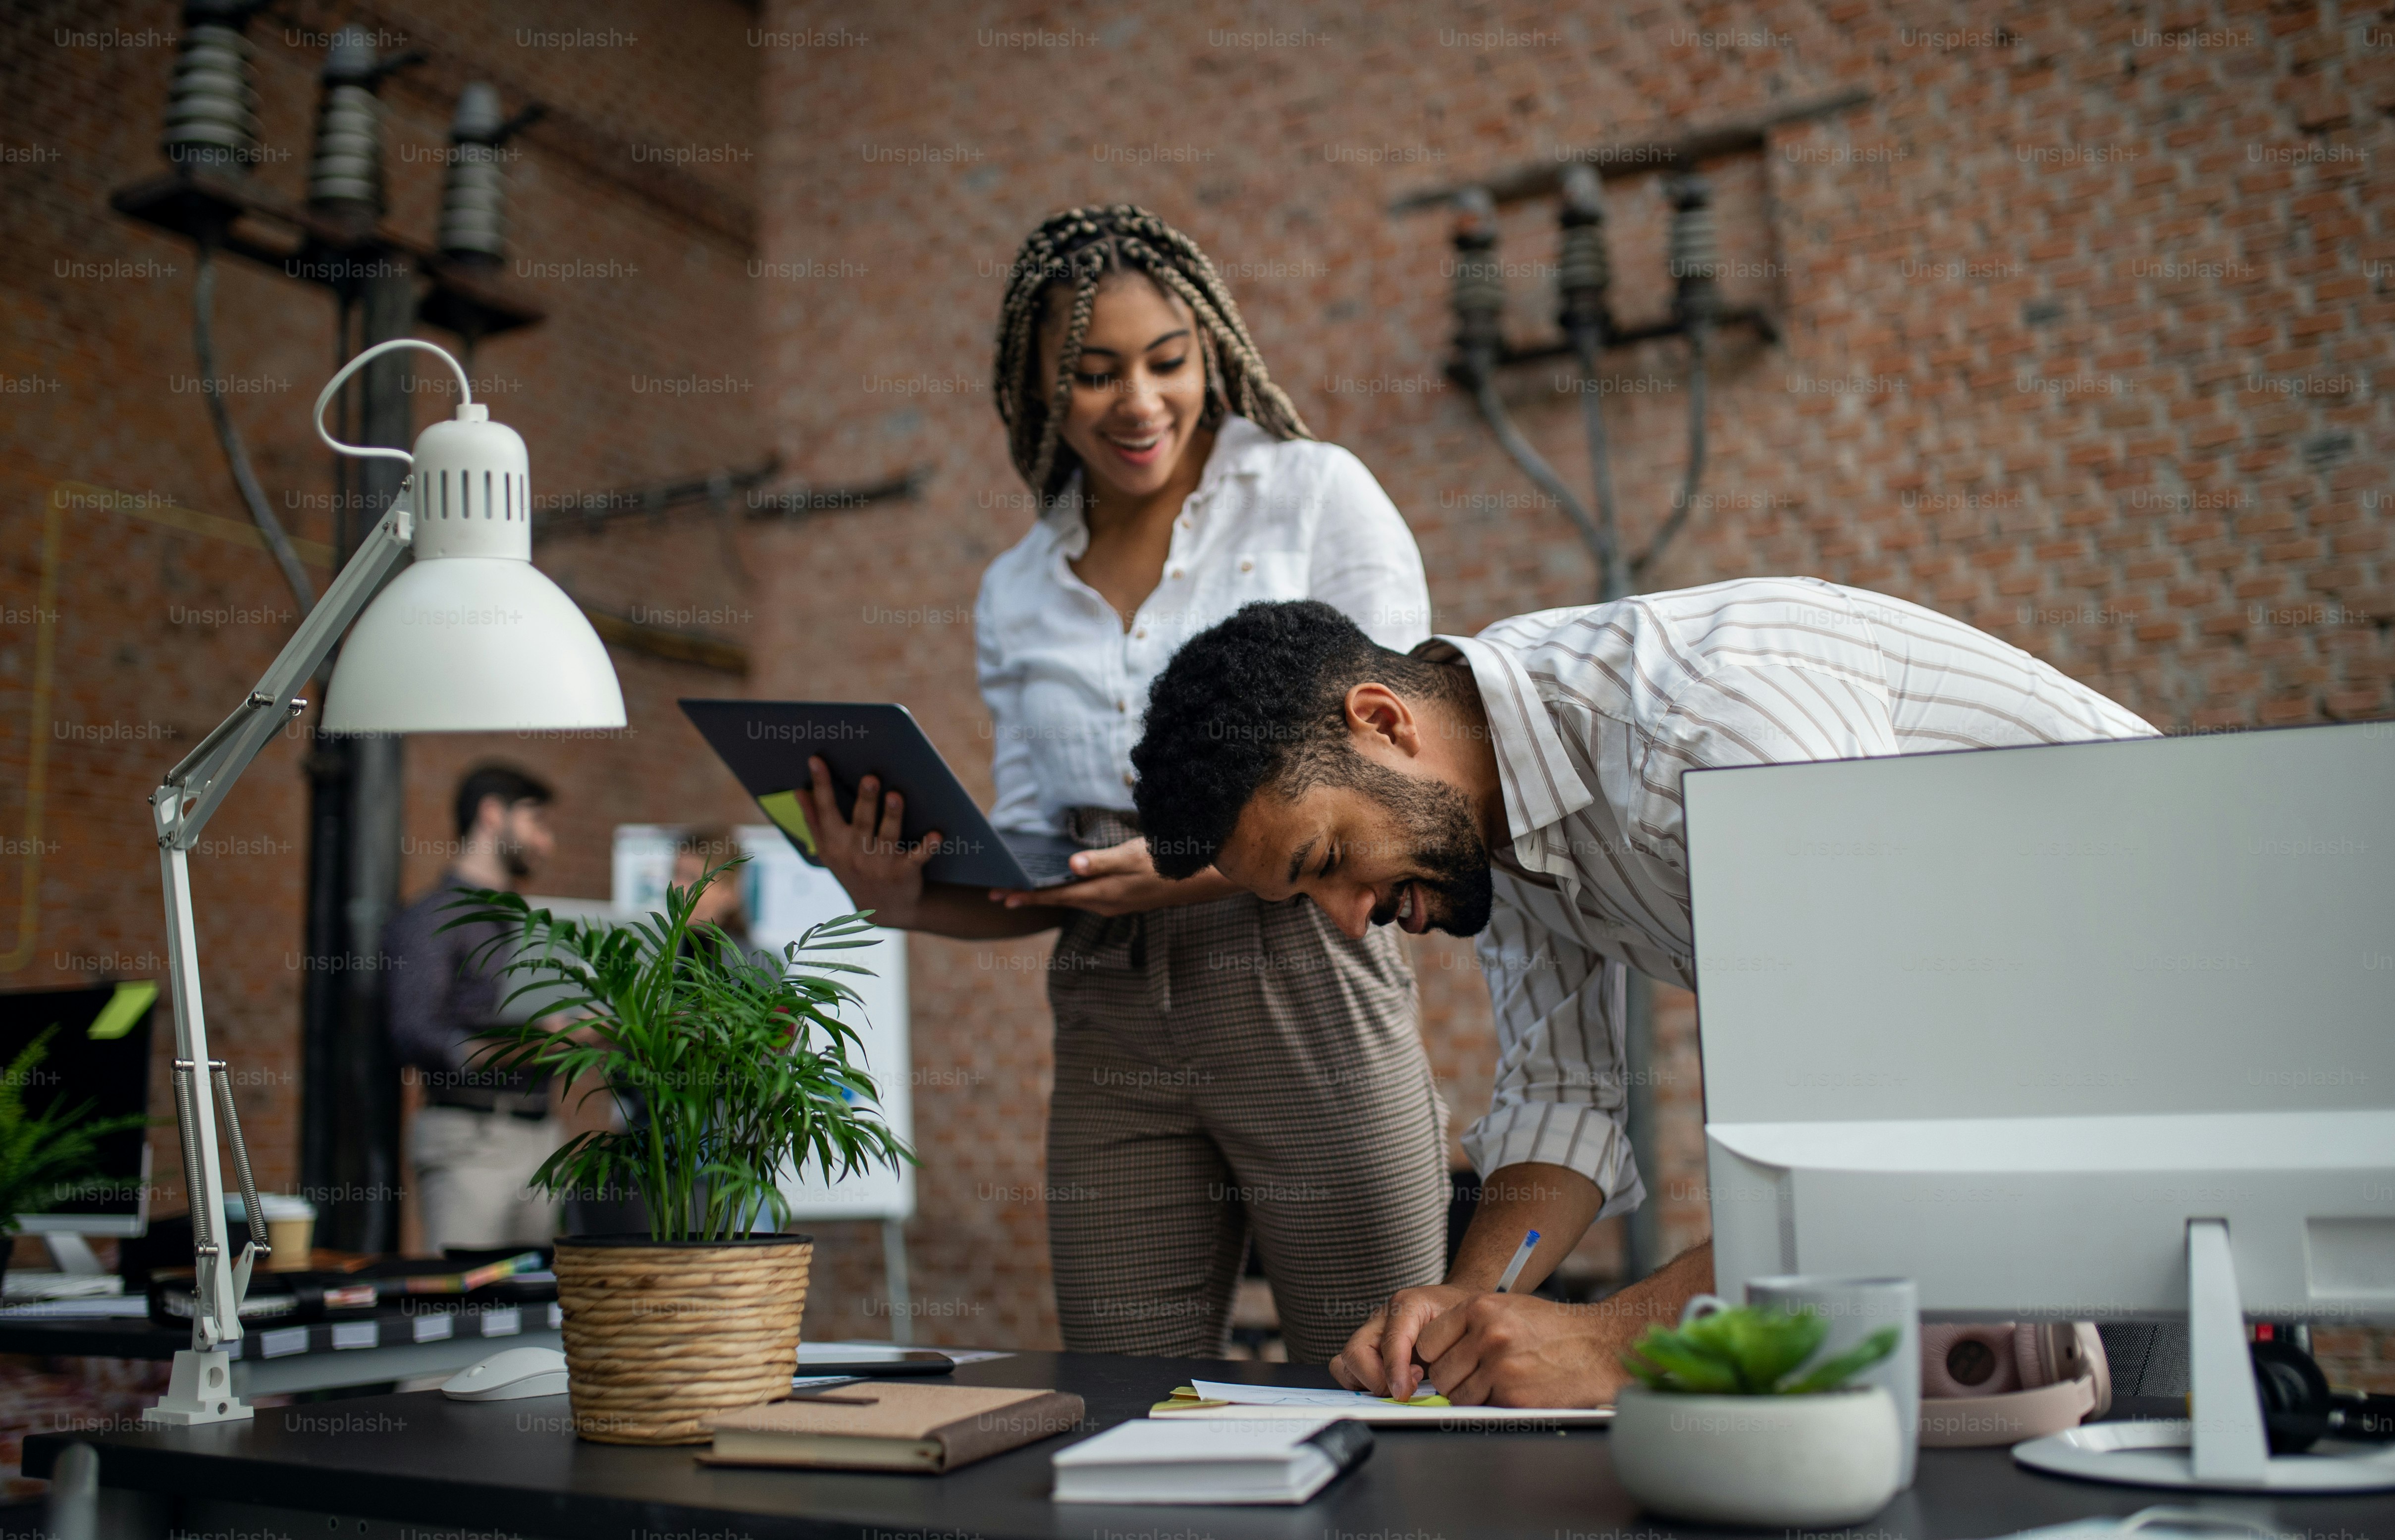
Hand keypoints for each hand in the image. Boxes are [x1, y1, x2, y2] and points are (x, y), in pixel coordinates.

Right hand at [801, 757, 939, 927]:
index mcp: (834, 844)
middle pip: (860, 821)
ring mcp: (880, 864)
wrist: (883, 909)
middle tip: (870, 777)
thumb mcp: (828, 851)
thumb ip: (814, 820)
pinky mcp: (904, 872)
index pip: (825, 810)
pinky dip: (927, 847)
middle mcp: (855, 853)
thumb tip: (798, 791)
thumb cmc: (853, 870)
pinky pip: (917, 857)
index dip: (821, 785)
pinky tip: (937, 834)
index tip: (817, 760)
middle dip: (865, 800)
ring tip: (895, 796)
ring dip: (892, 816)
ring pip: (887, 836)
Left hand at [990, 837, 1235, 917]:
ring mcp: (1113, 903)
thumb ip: (1101, 861)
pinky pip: (1084, 898)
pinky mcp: (1121, 899)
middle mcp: (1104, 903)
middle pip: (1058, 901)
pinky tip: (1061, 887)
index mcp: (1102, 893)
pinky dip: (1065, 893)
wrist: (1199, 880)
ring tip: (1021, 892)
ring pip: (1070, 901)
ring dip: (1045, 897)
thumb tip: (1072, 865)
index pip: (1055, 895)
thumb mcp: (1132, 856)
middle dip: (1028, 898)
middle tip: (998, 895)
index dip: (1027, 895)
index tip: (1000, 895)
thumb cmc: (1166, 863)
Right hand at [1330, 1284, 1470, 1398]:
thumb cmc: (1461, 1315)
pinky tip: (1391, 1384)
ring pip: (1345, 1362)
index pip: (1391, 1341)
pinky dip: (1363, 1384)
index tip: (1403, 1394)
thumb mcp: (1464, 1325)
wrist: (1456, 1303)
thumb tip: (1426, 1385)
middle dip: (1376, 1380)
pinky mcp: (1368, 1348)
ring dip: (1367, 1383)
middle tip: (1405, 1389)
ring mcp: (1371, 1332)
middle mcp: (1382, 1317)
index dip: (1394, 1371)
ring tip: (1399, 1386)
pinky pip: (1348, 1370)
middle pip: (1355, 1352)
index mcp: (1406, 1305)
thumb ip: (1448, 1349)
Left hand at [1414, 1292, 1632, 1407]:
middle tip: (1474, 1376)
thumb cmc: (1552, 1328)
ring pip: (1457, 1395)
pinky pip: (1482, 1408)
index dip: (1435, 1356)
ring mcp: (1500, 1366)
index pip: (1427, 1341)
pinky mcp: (1514, 1396)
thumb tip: (1435, 1353)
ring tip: (1497, 1383)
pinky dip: (1493, 1405)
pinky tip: (1514, 1391)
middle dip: (1452, 1379)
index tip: (1447, 1360)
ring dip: (1471, 1395)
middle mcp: (1487, 1334)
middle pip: (1440, 1372)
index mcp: (1480, 1308)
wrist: (1597, 1346)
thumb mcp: (1507, 1308)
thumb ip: (1470, 1326)